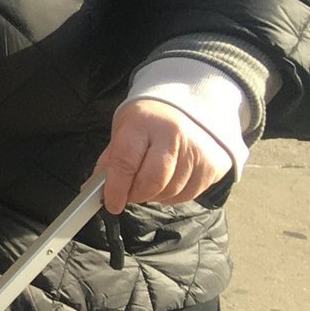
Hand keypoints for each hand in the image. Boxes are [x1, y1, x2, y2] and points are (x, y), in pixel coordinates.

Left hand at [95, 96, 232, 212]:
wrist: (191, 106)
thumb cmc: (149, 121)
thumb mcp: (124, 130)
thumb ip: (112, 159)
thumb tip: (97, 190)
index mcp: (143, 123)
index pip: (125, 161)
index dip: (116, 188)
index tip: (111, 203)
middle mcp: (173, 136)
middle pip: (152, 181)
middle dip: (136, 195)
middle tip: (128, 194)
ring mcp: (196, 151)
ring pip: (171, 191)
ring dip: (154, 196)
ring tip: (148, 184)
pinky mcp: (212, 165)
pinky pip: (189, 195)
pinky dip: (173, 196)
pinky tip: (168, 184)